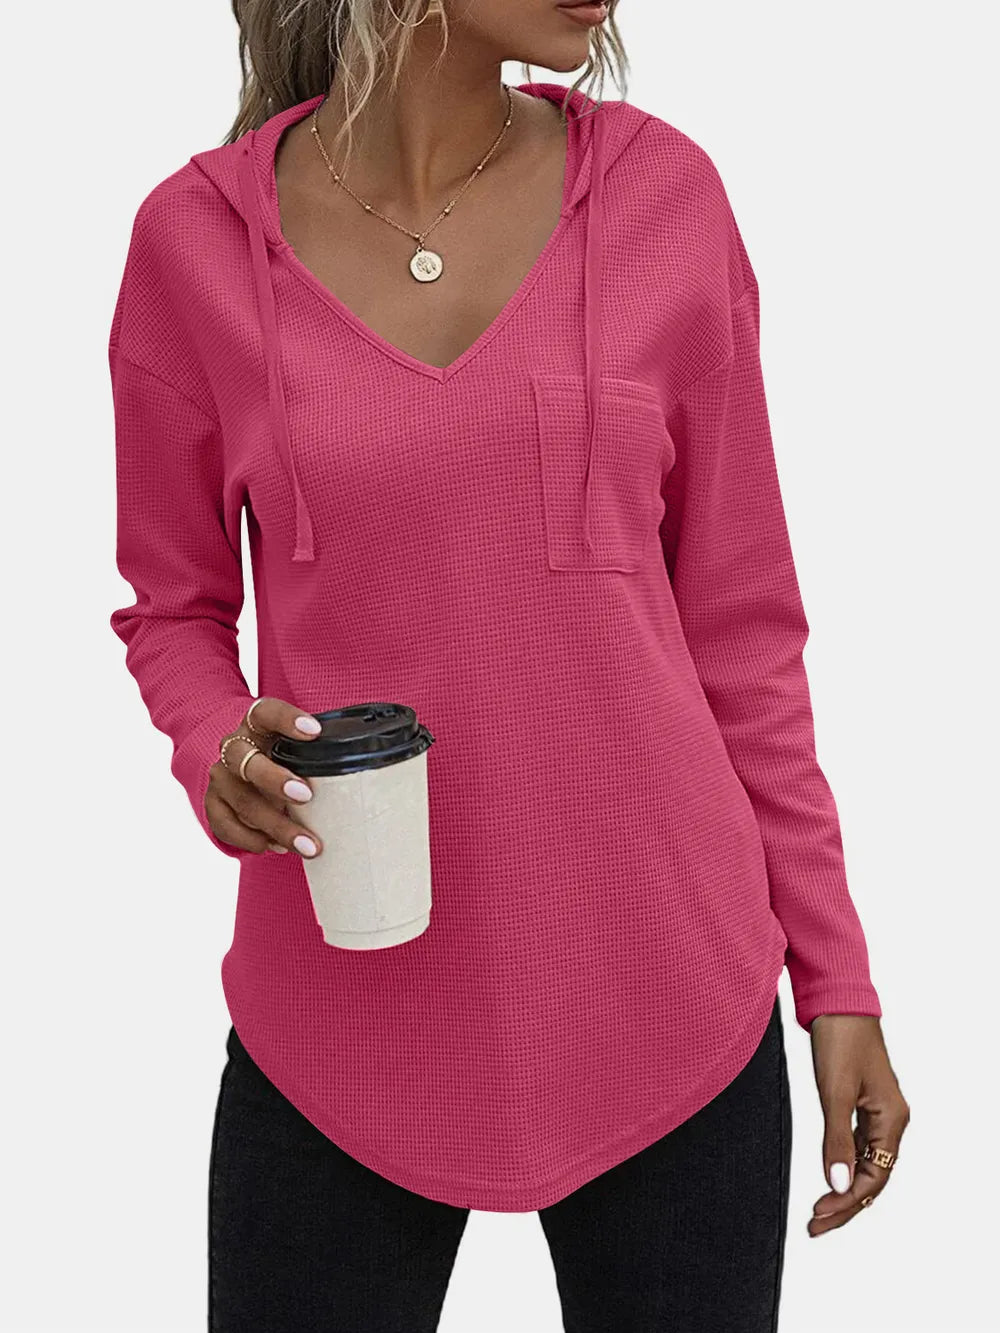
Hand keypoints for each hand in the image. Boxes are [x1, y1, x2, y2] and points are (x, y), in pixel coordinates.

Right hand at [205, 697, 323, 857]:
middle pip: (246, 761)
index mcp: (257, 724)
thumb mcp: (297, 747)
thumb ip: (321, 752)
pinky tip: (278, 848)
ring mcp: (221, 777)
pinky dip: (252, 840)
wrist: (244, 773)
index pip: (266, 712)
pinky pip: (226, 826)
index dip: (286, 719)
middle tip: (306, 796)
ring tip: (308, 845)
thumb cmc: (284, 758)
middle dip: (275, 780)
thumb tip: (375, 769)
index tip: (315, 732)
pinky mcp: (213, 805)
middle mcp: (234, 747)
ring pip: (243, 801)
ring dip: (277, 825)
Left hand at [807, 1014, 909, 1236]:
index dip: (848, 1202)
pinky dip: (845, 1165)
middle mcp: (891, 1118)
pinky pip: (860, 1145)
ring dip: (845, 1189)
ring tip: (820, 1212)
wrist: (837, 1000)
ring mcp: (879, 1111)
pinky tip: (831, 1178)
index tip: (819, 1217)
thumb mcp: (834, 1091)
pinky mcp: (863, 1102)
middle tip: (815, 1226)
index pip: (876, 1175)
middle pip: (874, 1175)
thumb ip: (836, 1139)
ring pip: (867, 1163)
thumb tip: (838, 1185)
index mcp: (892, 1117)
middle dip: (846, 1204)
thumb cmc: (840, 1038)